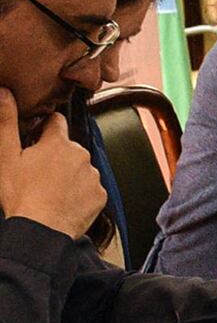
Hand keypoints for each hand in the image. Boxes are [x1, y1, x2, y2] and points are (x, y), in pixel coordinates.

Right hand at [0, 91, 107, 238]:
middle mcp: (80, 154)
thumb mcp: (5, 157)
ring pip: (80, 169)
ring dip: (68, 175)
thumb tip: (4, 92)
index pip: (55, 122)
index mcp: (58, 142)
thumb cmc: (21, 195)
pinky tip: (62, 203)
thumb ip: (6, 122)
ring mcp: (93, 175)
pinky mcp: (100, 195)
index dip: (44, 127)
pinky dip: (78, 194)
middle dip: (55, 156)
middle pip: (67, 148)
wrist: (41, 230)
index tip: (36, 137)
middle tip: (36, 174)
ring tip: (48, 191)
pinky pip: (89, 189)